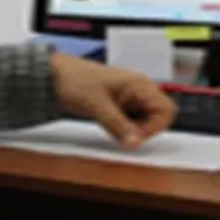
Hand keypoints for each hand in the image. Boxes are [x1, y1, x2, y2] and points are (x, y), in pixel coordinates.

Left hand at [49, 53, 176, 148]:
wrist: (53, 75)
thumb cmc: (75, 82)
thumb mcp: (96, 105)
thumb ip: (117, 125)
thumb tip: (136, 143)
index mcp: (139, 84)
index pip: (166, 110)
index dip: (154, 127)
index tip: (134, 136)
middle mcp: (139, 89)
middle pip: (159, 116)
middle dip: (145, 129)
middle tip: (123, 133)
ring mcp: (129, 97)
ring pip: (145, 120)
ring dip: (133, 129)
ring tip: (111, 125)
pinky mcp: (119, 104)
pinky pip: (132, 120)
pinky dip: (124, 127)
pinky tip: (108, 124)